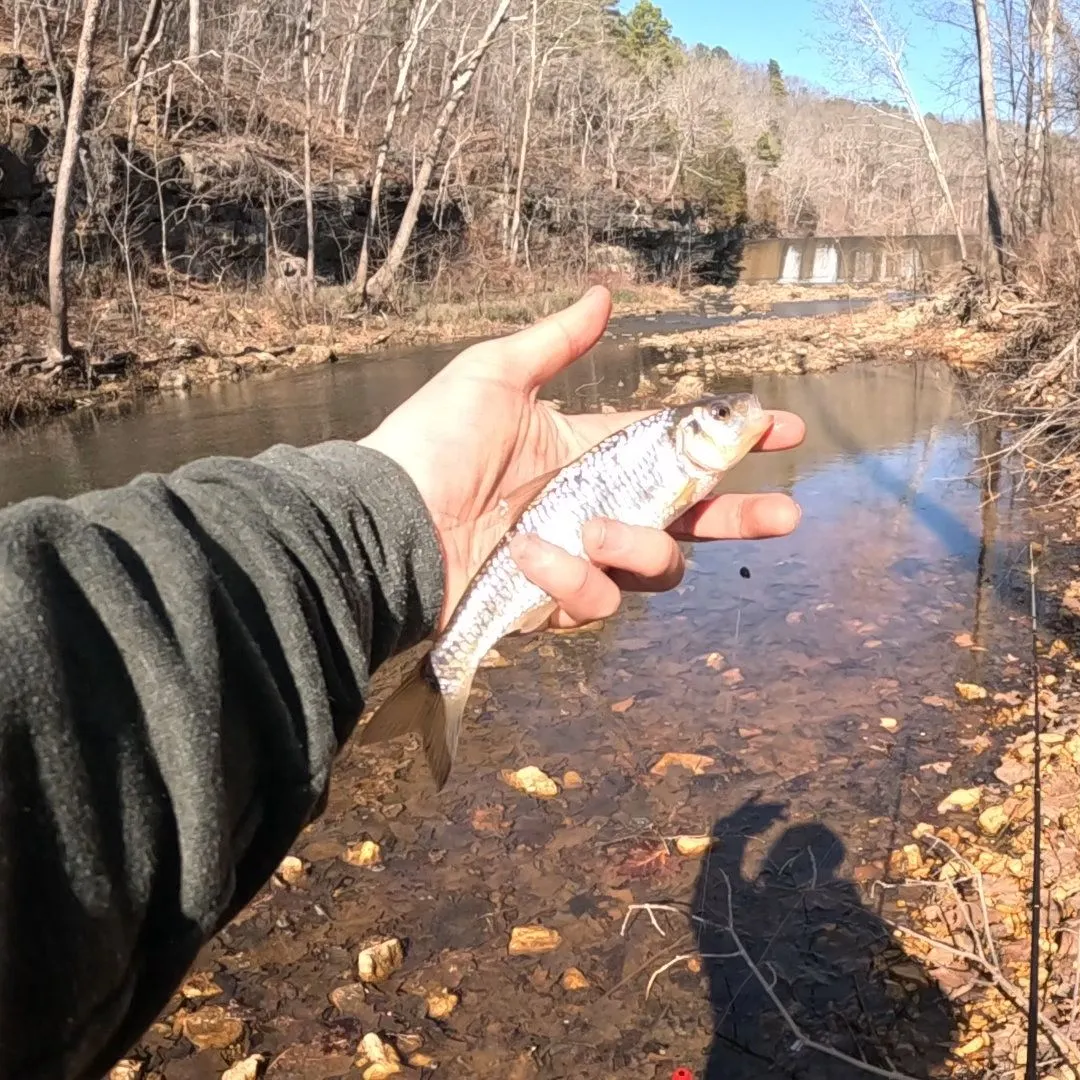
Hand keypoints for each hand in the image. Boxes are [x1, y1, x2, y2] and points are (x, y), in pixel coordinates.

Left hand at [359, 286, 804, 630]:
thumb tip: (604, 296)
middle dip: (740, 517)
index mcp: (590, 450)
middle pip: (688, 518)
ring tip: (594, 529)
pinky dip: (573, 582)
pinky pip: (597, 603)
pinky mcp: (552, 604)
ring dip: (638, 547)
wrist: (383, 519)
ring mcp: (577, 558)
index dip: (729, 438)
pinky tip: (532, 559)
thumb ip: (555, 344)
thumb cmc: (431, 442)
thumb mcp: (493, 376)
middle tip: (783, 515)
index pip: (675, 445)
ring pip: (654, 566)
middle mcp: (594, 506)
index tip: (779, 427)